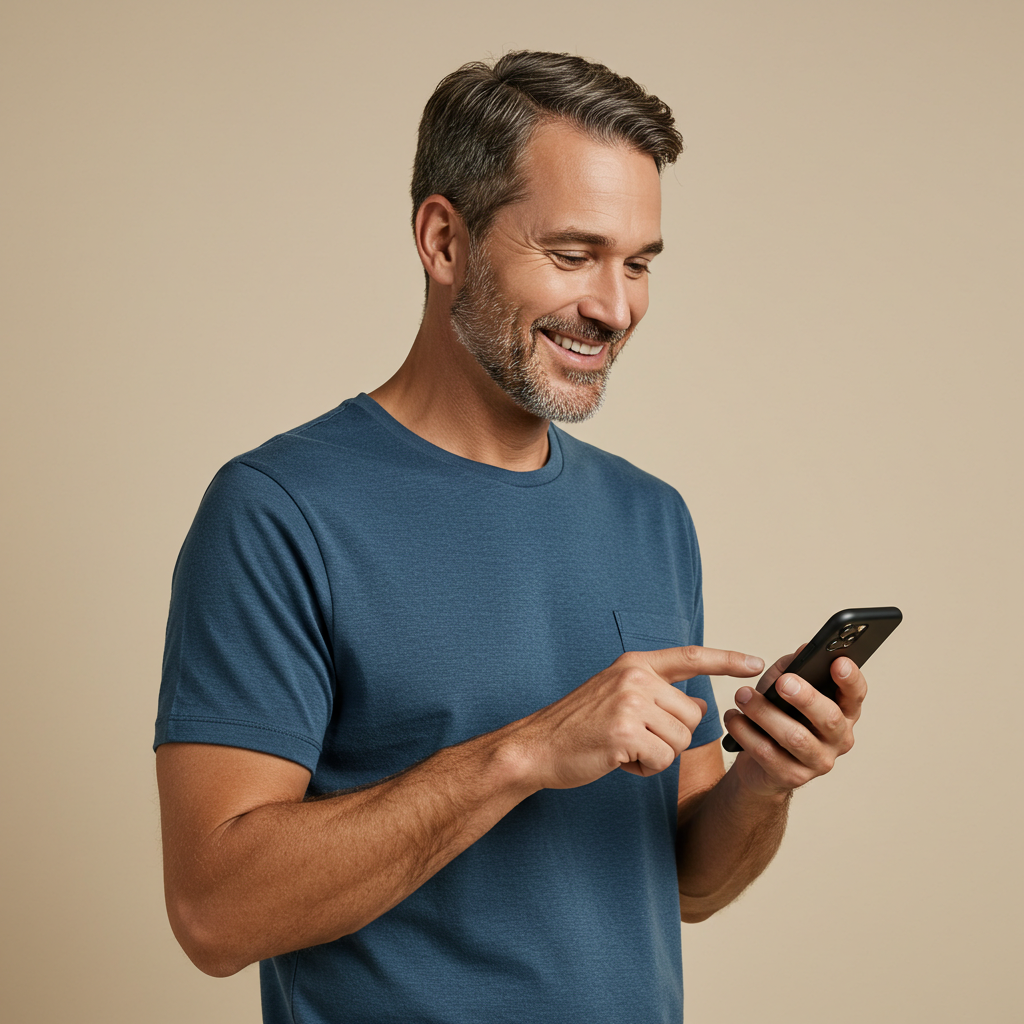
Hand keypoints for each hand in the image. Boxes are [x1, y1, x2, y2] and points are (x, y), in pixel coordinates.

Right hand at [511, 647, 762, 790]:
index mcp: (634, 664)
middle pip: (691, 716)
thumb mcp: (620, 699)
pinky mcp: (624, 732)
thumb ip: (660, 696)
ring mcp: (629, 703)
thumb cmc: (579, 727)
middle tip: (631, 738)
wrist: (537, 747)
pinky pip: (662, 760)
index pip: (690, 657)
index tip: (756, 663)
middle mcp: (634, 677)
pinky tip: (617, 760)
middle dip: (670, 737)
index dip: (726, 660)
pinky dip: (644, 768)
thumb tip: (700, 704)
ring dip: (656, 754)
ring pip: (679, 740)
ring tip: (621, 747)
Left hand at [723, 649, 866, 796]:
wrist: (760, 764)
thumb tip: (802, 650)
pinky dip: (745, 732)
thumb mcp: (783, 687)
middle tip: (783, 682)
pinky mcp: (792, 777)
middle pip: (829, 718)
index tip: (838, 662)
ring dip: (764, 713)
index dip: (850, 679)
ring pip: (795, 737)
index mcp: (843, 713)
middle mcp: (838, 739)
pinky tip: (733, 718)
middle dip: (806, 698)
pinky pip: (768, 753)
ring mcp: (818, 762)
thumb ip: (792, 668)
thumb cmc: (777, 716)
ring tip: (742, 696)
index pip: (855, 695)